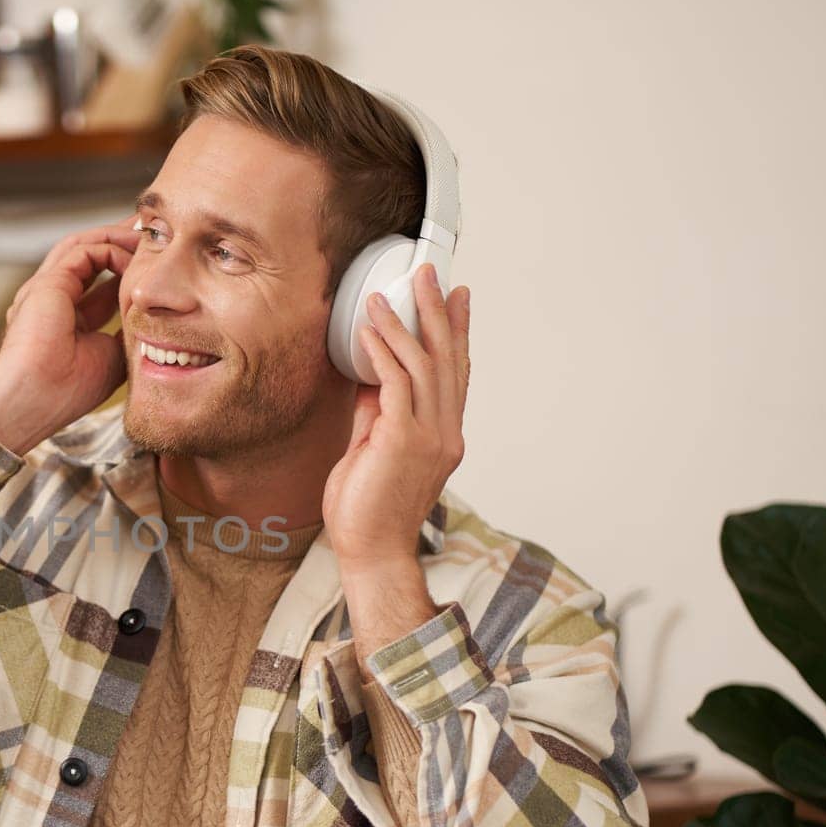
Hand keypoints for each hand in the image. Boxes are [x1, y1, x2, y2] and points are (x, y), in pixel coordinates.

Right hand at [0, 215, 140, 453]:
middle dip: (122, 242)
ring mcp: (46, 288)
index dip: (127, 270)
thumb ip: (125, 331)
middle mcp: (52, 299)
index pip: (100, 283)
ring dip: (117, 237)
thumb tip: (151, 314)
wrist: (32, 400)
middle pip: (90, 257)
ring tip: (146, 232)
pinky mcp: (48, 283)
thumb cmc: (66, 391)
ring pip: (83, 246)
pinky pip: (84, 251)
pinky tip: (133, 256)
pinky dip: (112, 248)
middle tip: (153, 232)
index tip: (153, 264)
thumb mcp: (111, 357)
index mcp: (66, 319)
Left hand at [323, 263, 471, 567]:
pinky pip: (397, 385)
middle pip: (448, 360)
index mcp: (443, 437)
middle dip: (439, 313)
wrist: (370, 551)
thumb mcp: (373, 451)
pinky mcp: (402, 442)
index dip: (458, 333)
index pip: (456, 374)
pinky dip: (384, 353)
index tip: (457, 298)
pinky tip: (370, 331)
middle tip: (430, 275)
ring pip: (424, 366)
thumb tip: (369, 379)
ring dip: (406, 324)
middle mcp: (444, 434)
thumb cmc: (367, 511)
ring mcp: (429, 438)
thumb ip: (377, 414)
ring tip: (390, 293)